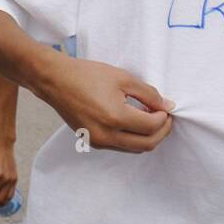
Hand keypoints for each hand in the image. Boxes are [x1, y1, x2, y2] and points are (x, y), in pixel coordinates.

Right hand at [37, 56, 174, 153]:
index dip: (164, 117)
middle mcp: (106, 135)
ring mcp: (98, 141)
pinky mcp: (92, 141)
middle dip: (161, 132)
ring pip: (134, 148)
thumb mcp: (123, 78)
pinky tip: (133, 121)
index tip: (166, 106)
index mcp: (115, 117)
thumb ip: (148, 94)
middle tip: (165, 116)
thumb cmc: (87, 75)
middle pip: (146, 144)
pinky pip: (120, 146)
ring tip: (150, 118)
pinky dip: (132, 137)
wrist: (55, 80)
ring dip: (147, 137)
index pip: (152, 126)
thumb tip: (167, 105)